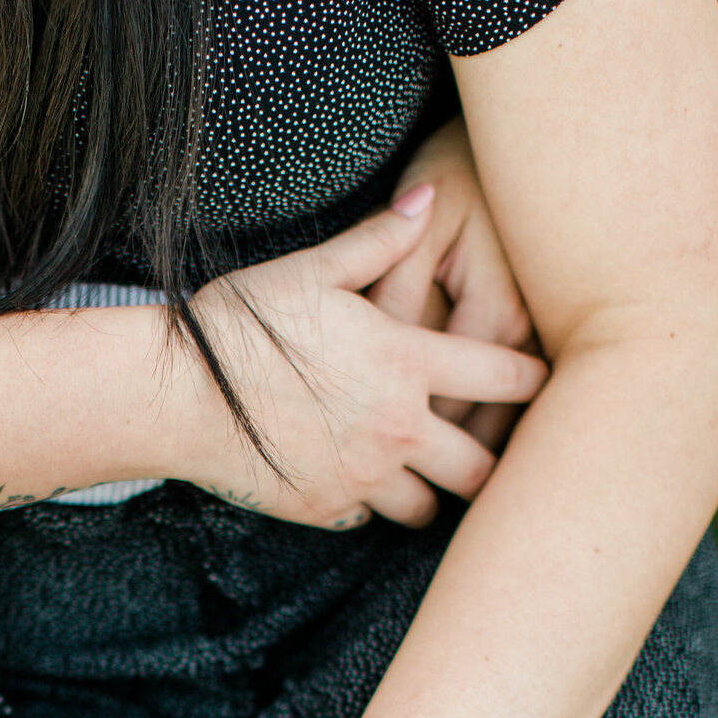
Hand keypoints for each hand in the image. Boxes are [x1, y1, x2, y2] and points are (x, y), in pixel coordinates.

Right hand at [165, 184, 546, 532]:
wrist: (175, 395)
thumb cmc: (239, 323)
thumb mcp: (311, 271)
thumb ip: (379, 240)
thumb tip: (429, 197)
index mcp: (406, 363)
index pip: (504, 377)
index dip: (534, 380)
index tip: (543, 383)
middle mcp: (396, 428)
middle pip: (481, 468)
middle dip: (492, 462)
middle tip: (489, 450)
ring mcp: (362, 477)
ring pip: (428, 509)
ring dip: (430, 492)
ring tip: (421, 474)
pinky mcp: (324, 508)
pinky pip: (368, 519)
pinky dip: (370, 505)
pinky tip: (356, 481)